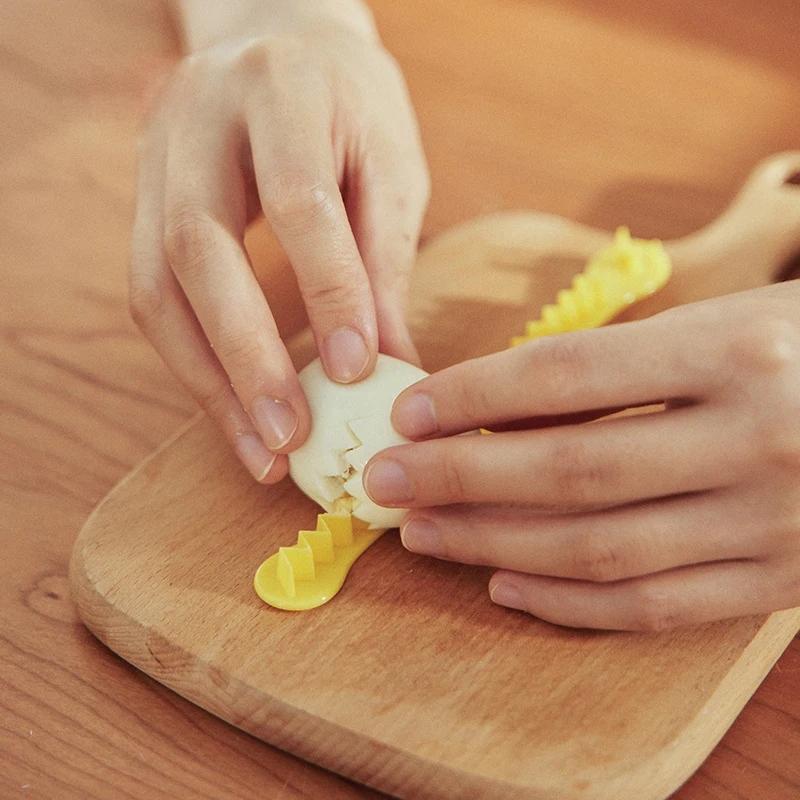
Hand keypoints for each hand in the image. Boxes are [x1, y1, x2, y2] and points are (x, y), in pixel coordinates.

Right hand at [130, 11, 428, 482]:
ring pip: (155, 285)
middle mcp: (198, 118)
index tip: (357, 372)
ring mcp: (156, 159)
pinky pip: (152, 294)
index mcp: (279, 88)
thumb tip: (389, 366)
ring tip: (261, 451)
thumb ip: (383, 260)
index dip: (327, 290)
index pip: (297, 201)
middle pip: (198, 248)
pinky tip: (234, 411)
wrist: (280, 43)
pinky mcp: (143, 202)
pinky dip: (194, 363)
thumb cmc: (351, 107)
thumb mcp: (389, 165)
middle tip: (290, 437)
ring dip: (208, 381)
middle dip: (245, 355)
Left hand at [364, 282, 799, 629]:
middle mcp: (755, 438)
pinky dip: (569, 603)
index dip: (474, 396)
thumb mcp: (723, 325)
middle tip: (383, 481)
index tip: (407, 413)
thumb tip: (495, 403)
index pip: (568, 374)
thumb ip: (622, 366)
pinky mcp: (778, 584)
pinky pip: (654, 606)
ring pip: (600, 547)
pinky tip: (504, 584)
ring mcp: (771, 522)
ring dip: (493, 544)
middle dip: (459, 477)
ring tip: (423, 533)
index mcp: (737, 349)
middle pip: (570, 469)